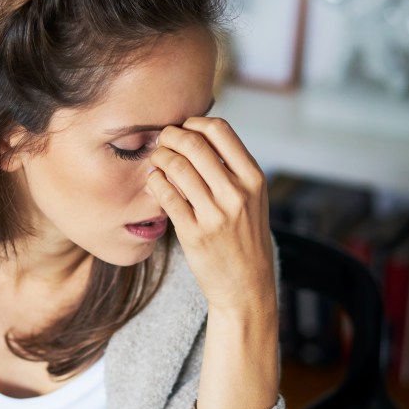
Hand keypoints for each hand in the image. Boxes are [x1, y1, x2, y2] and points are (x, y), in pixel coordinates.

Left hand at [145, 117, 274, 315]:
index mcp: (253, 178)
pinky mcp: (194, 234)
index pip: (220, 130)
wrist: (246, 285)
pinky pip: (166, 195)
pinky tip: (155, 182)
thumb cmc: (244, 237)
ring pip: (176, 166)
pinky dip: (155, 181)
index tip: (184, 129)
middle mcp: (237, 193)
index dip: (194, 123)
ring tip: (156, 160)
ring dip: (159, 157)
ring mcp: (215, 214)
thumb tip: (198, 134)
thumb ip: (232, 169)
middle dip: (170, 136)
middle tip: (161, 141)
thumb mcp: (252, 198)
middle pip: (194, 143)